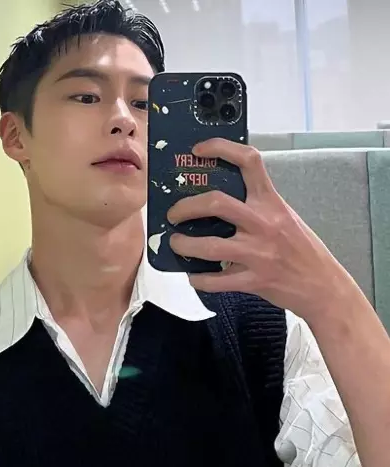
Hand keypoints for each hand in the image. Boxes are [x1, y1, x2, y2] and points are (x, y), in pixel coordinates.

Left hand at [167, 138, 355, 321]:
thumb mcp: (284, 217)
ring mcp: (259, 253)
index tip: (198, 150)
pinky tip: (194, 276)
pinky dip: (199, 279)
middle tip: (174, 214)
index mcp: (271, 203)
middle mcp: (264, 223)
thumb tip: (214, 202)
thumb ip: (256, 206)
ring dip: (184, 245)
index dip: (220, 148)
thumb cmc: (302, 249)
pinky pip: (216, 281)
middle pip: (216, 203)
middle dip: (186, 207)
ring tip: (176, 243)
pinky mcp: (254, 280)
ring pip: (210, 246)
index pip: (249, 162)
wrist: (324, 287)